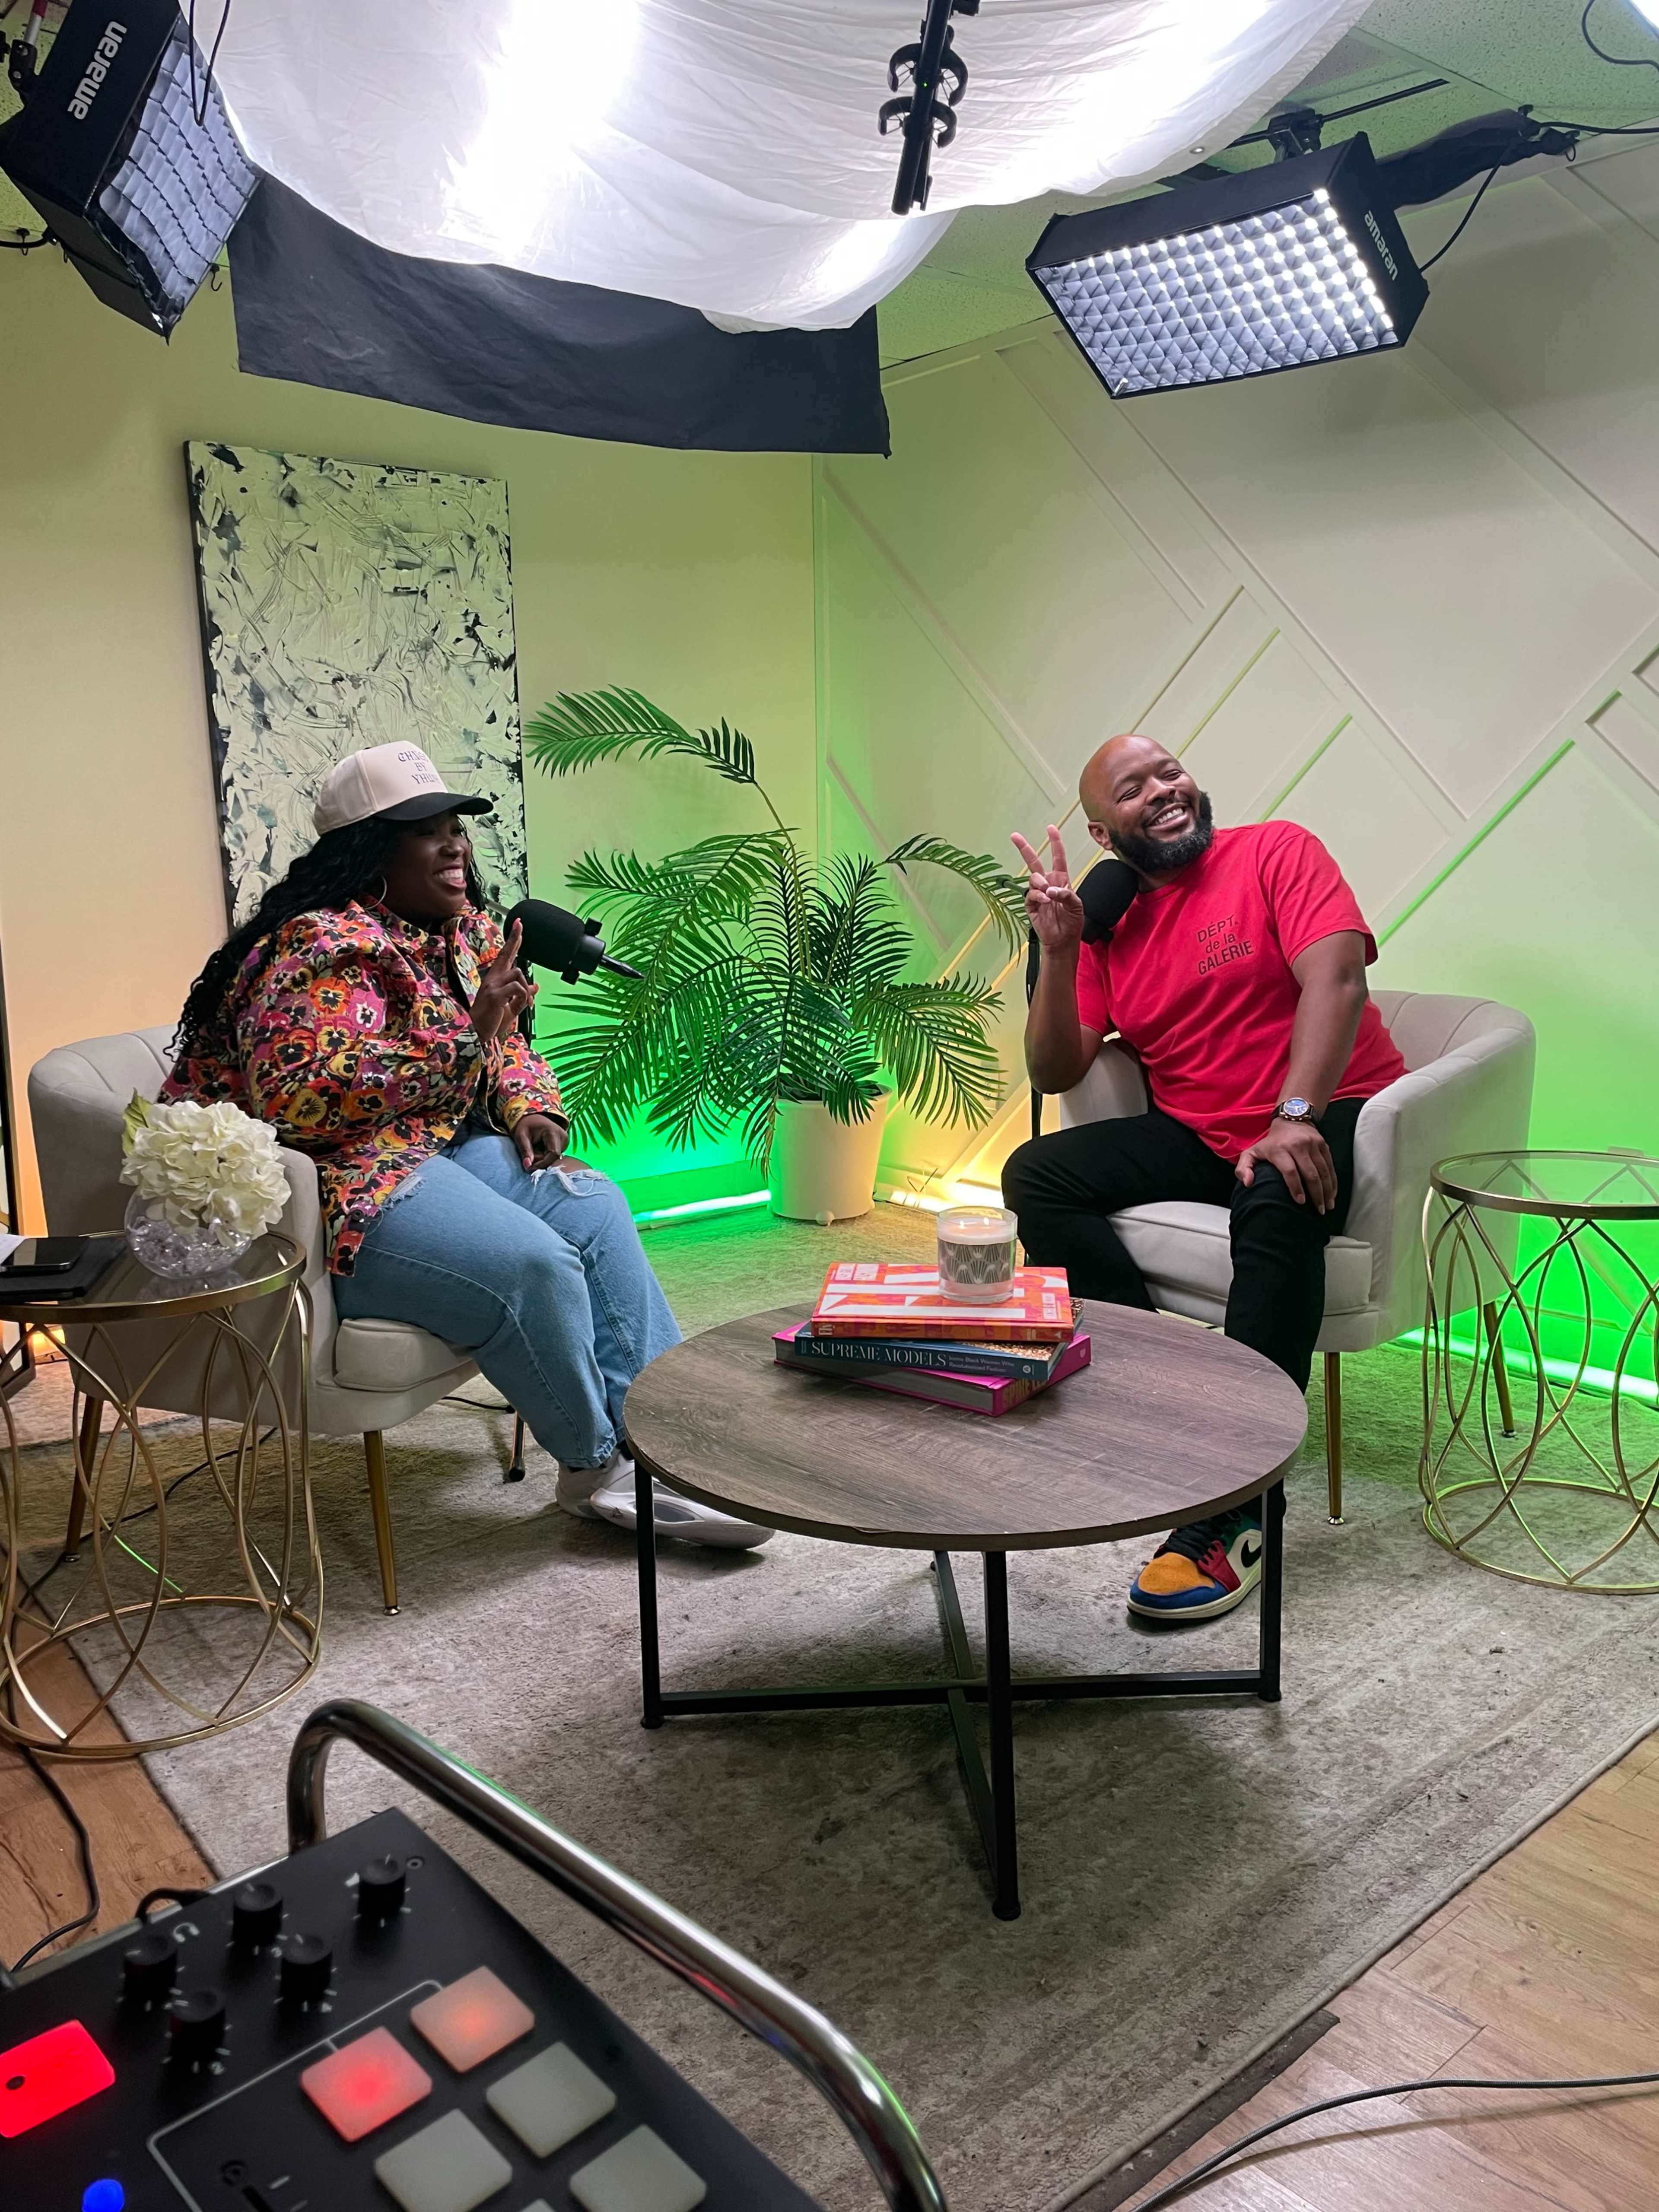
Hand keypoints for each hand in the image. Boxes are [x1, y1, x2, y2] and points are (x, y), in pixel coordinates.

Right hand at [472, 919, 537, 1043]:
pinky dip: (524, 996)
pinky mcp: (495, 995)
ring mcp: (492, 986)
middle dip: (514, 939)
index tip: (518, 926)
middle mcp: (492, 979)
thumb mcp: (512, 1007)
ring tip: (525, 1003)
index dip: (513, 941)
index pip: (506, 956)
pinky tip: (521, 1005)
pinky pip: (517, 988)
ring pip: (518, 974)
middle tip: (520, 925)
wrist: (477, 1033)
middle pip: (506, 954)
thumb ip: (523, 995)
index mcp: (496, 980)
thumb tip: (536, 985)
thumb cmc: (491, 1021)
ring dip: (527, 989)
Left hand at [514, 1114, 566, 1170]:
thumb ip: (525, 1150)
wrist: (533, 1119)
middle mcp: (563, 1137)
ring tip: (534, 1150)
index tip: (529, 1167)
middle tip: (528, 1156)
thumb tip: (528, 1166)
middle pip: (553, 1157)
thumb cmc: (526, 1126)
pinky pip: (554, 1157)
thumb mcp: (521, 1136)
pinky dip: (545, 1157)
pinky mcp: (563, 1145)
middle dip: (540, 1161)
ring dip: (542, 1159)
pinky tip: (539, 1150)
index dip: (542, 1163)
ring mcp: (565, 1141)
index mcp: (554, 1132)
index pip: (553, 1154)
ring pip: (554, 1159)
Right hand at [1010, 825, 1084, 955]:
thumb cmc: (1072, 922)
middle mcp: (1048, 883)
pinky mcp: (1031, 905)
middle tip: (1014, 836)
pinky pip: (1030, 894)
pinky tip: (1045, 901)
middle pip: (1034, 862)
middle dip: (1024, 848)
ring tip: (1049, 895)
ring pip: (1033, 878)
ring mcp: (1038, 894)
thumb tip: (1050, 889)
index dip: (1055, 842)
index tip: (1051, 829)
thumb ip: (1066, 893)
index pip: (1057, 857)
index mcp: (1061, 880)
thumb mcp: (1077, 905)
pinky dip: (1038, 896)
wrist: (1063, 940)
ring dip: (1041, 883)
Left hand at [1236, 1119, 1337, 1211]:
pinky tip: (1332, 1194)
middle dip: (1316, 1194)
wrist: (1290, 1120)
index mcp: (1279, 1149)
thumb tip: (1247, 1183)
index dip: (1296, 1187)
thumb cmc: (1270, 1143)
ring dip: (1327, 1190)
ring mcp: (1313, 1144)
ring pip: (1323, 1171)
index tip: (1300, 1202)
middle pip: (1310, 1173)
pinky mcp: (1323, 1145)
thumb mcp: (1252, 1152)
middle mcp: (1298, 1145)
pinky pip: (1330, 1166)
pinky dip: (1332, 1181)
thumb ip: (1243, 1168)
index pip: (1290, 1171)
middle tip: (1319, 1210)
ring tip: (1327, 1206)